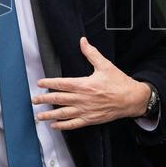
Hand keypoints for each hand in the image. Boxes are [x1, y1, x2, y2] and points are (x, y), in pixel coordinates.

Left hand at [33, 37, 149, 129]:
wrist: (132, 99)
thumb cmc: (119, 82)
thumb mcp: (105, 65)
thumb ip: (91, 53)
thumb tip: (83, 41)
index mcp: (85, 85)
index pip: (62, 84)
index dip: (49, 83)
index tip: (40, 83)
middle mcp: (83, 99)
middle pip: (59, 99)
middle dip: (44, 99)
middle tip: (34, 100)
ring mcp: (86, 111)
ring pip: (63, 113)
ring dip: (49, 115)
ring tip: (39, 116)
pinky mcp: (90, 119)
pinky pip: (73, 124)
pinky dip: (63, 125)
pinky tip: (54, 125)